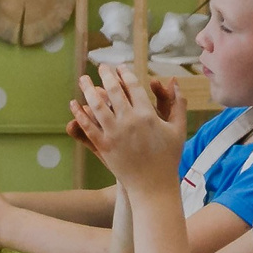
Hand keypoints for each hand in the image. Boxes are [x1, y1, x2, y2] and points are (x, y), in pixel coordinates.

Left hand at [70, 65, 184, 193]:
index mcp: (148, 115)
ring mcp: (115, 134)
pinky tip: (74, 104)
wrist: (154, 185)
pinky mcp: (104, 146)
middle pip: (113, 91)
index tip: (119, 67)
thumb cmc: (168, 157)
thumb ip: (178, 103)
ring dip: (88, 90)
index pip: (133, 87)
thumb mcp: (178, 129)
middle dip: (106, 75)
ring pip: (97, 106)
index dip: (125, 74)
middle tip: (101, 67)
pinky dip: (80, 114)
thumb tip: (176, 81)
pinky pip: (89, 126)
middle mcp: (130, 121)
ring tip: (83, 79)